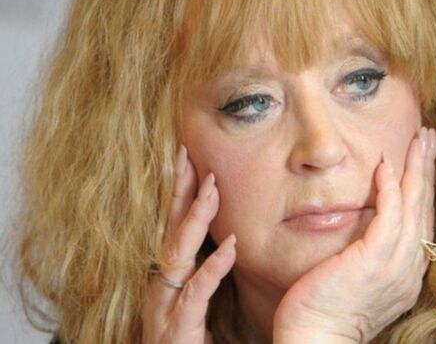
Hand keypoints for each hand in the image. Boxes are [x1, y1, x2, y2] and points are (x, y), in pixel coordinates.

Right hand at [141, 145, 235, 343]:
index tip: (188, 157)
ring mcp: (165, 306)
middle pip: (170, 229)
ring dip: (195, 218)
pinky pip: (196, 293)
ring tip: (212, 186)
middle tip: (187, 152)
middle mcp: (161, 287)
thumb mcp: (197, 303)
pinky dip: (213, 268)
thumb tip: (227, 244)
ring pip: (178, 253)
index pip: (173, 226)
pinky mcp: (178, 329)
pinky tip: (231, 247)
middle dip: (179, 190)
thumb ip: (207, 274)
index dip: (180, 192)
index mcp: (167, 278)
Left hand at [273, 126, 435, 342]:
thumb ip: (369, 258)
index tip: (421, 162)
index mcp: (407, 274)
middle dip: (426, 168)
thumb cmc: (327, 315)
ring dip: (416, 167)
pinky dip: (390, 187)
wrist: (317, 342)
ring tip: (419, 137)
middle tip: (428, 136)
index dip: (422, 188)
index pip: (421, 221)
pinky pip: (389, 215)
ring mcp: (396, 265)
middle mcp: (409, 269)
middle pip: (424, 207)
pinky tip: (387, 164)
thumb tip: (364, 236)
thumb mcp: (357, 283)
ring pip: (413, 205)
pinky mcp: (374, 260)